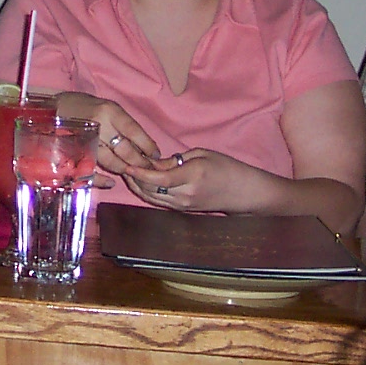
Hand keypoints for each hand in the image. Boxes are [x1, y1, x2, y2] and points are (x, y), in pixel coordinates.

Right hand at [54, 92, 157, 176]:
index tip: (156, 155)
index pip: (134, 131)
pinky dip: (102, 180)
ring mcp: (85, 141)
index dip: (147, 146)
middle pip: (125, 149)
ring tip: (130, 172)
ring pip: (111, 162)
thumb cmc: (83, 107)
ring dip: (123, 169)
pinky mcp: (74, 154)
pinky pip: (92, 171)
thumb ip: (122, 124)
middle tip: (148, 169)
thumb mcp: (106, 107)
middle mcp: (99, 125)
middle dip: (139, 162)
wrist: (51, 110)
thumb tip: (144, 146)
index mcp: (109, 111)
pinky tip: (110, 182)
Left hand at [122, 149, 280, 213]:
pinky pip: (158, 201)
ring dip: (138, 186)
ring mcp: (183, 205)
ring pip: (151, 198)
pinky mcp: (182, 210)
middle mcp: (185, 195)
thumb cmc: (225, 167)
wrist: (242, 192)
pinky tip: (141, 182)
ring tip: (129, 172)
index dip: (140, 173)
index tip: (128, 164)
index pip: (159, 179)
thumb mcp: (202, 154)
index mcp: (192, 177)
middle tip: (124, 163)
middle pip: (151, 190)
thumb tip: (154, 164)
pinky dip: (147, 192)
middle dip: (135, 179)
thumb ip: (175, 160)